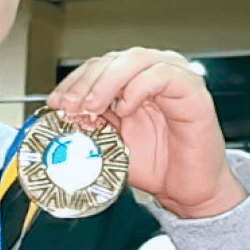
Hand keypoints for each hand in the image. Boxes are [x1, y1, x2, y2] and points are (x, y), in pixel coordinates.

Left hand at [47, 48, 245, 218]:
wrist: (187, 191)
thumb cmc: (156, 164)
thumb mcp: (111, 140)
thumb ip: (92, 120)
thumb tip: (65, 109)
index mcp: (134, 79)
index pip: (98, 65)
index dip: (74, 81)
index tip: (56, 102)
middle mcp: (154, 71)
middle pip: (112, 59)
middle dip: (85, 82)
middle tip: (70, 105)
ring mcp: (176, 77)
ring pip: (134, 59)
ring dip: (105, 82)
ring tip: (91, 107)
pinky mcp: (192, 90)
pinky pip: (161, 75)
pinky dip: (137, 89)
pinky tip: (125, 110)